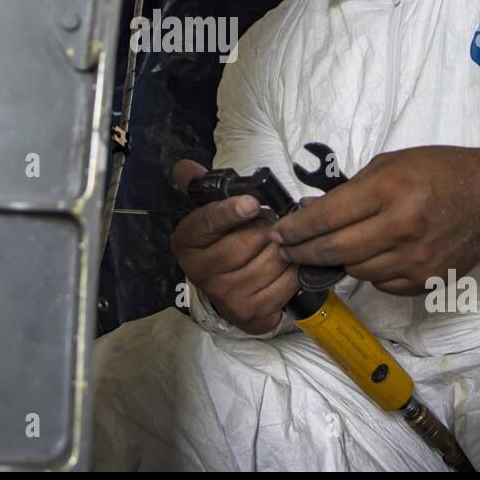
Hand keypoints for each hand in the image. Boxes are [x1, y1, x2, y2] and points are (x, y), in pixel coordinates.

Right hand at [171, 160, 299, 334]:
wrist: (230, 291)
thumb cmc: (223, 242)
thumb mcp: (209, 212)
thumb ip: (199, 185)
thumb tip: (184, 166)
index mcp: (188, 241)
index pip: (208, 223)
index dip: (230, 212)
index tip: (252, 203)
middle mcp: (202, 271)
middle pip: (249, 239)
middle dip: (269, 226)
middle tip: (275, 221)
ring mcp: (227, 296)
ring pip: (273, 260)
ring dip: (286, 247)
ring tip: (282, 242)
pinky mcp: (252, 313)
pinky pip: (287, 282)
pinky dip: (295, 270)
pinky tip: (288, 265)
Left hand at [269, 145, 479, 294]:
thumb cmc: (440, 172)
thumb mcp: (391, 164)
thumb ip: (351, 190)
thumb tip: (312, 211)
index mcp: (389, 191)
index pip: (327, 218)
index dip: (296, 229)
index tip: (279, 233)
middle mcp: (401, 228)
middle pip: (335, 250)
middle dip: (303, 252)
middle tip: (286, 250)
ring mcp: (415, 259)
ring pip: (356, 271)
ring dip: (336, 262)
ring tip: (326, 250)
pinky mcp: (425, 280)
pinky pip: (381, 284)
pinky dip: (368, 272)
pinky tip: (366, 256)